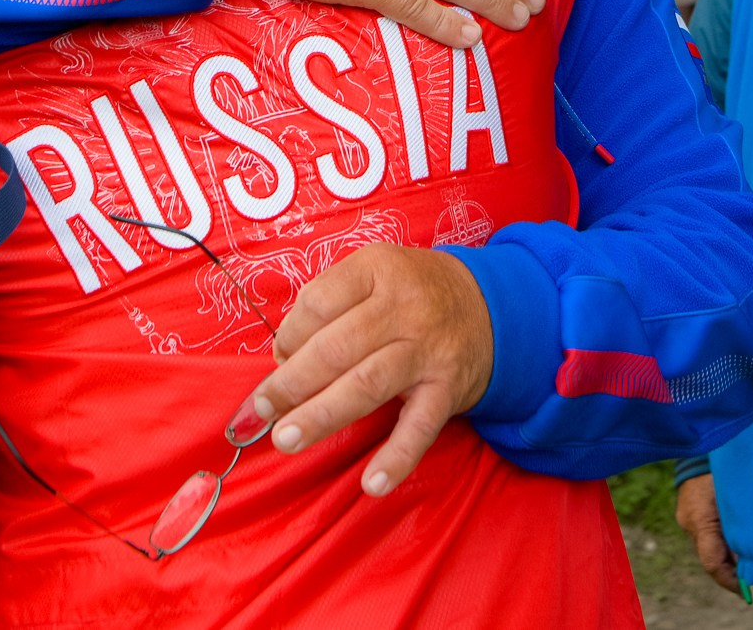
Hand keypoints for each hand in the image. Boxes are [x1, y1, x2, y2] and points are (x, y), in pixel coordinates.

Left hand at [225, 244, 492, 497]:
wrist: (492, 306)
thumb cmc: (413, 292)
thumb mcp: (374, 273)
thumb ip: (328, 304)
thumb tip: (283, 358)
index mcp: (377, 270)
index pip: (318, 303)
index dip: (289, 334)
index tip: (279, 357)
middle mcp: (404, 307)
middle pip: (336, 347)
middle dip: (291, 383)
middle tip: (260, 412)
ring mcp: (427, 350)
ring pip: (367, 385)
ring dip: (322, 416)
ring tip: (286, 439)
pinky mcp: (448, 389)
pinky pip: (420, 427)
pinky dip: (397, 457)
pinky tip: (371, 484)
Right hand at [675, 474, 740, 594]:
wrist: (703, 438)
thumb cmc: (724, 465)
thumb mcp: (739, 497)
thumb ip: (744, 526)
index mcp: (699, 519)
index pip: (713, 564)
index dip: (732, 581)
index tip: (748, 592)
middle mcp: (689, 522)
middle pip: (711, 557)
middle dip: (734, 569)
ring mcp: (686, 516)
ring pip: (710, 546)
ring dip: (729, 553)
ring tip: (750, 554)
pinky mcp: (690, 511)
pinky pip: (706, 534)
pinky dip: (723, 540)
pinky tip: (738, 536)